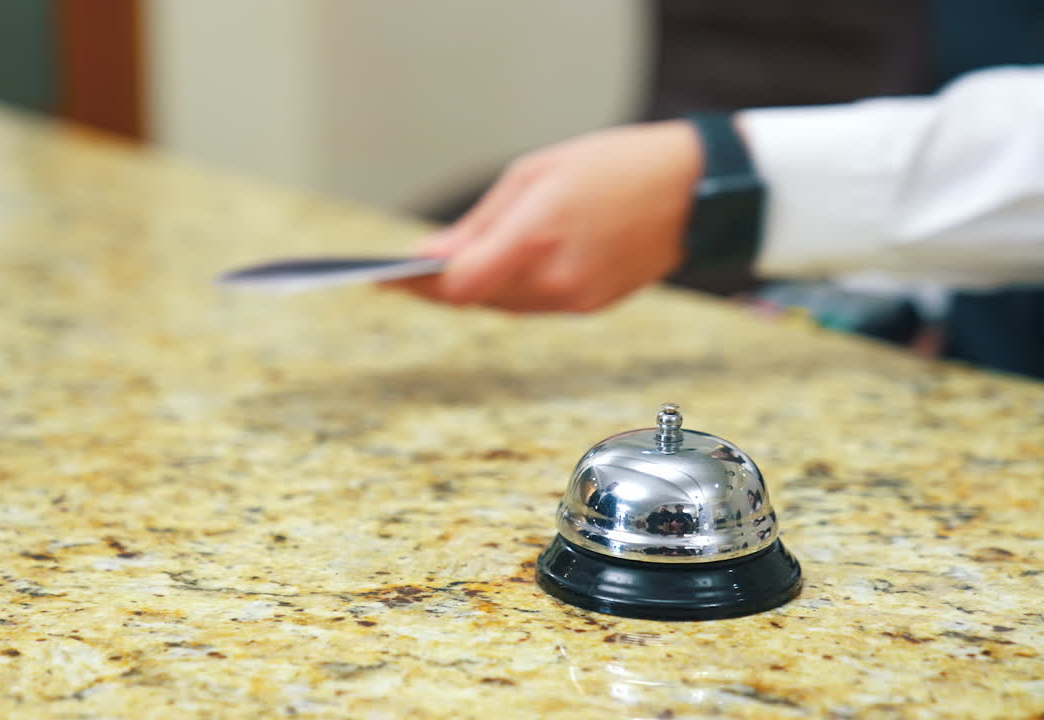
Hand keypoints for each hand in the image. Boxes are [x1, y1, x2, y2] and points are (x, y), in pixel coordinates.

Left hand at [390, 120, 701, 312]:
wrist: (692, 191)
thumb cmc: (613, 166)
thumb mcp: (535, 175)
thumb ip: (479, 224)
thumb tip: (431, 256)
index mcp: (535, 237)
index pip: (459, 286)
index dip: (418, 287)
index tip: (387, 279)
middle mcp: (554, 279)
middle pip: (475, 298)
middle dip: (441, 284)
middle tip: (407, 271)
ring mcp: (574, 299)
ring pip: (502, 304)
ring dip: (476, 287)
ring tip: (450, 267)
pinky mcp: (589, 307)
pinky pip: (533, 304)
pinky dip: (512, 288)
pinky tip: (503, 268)